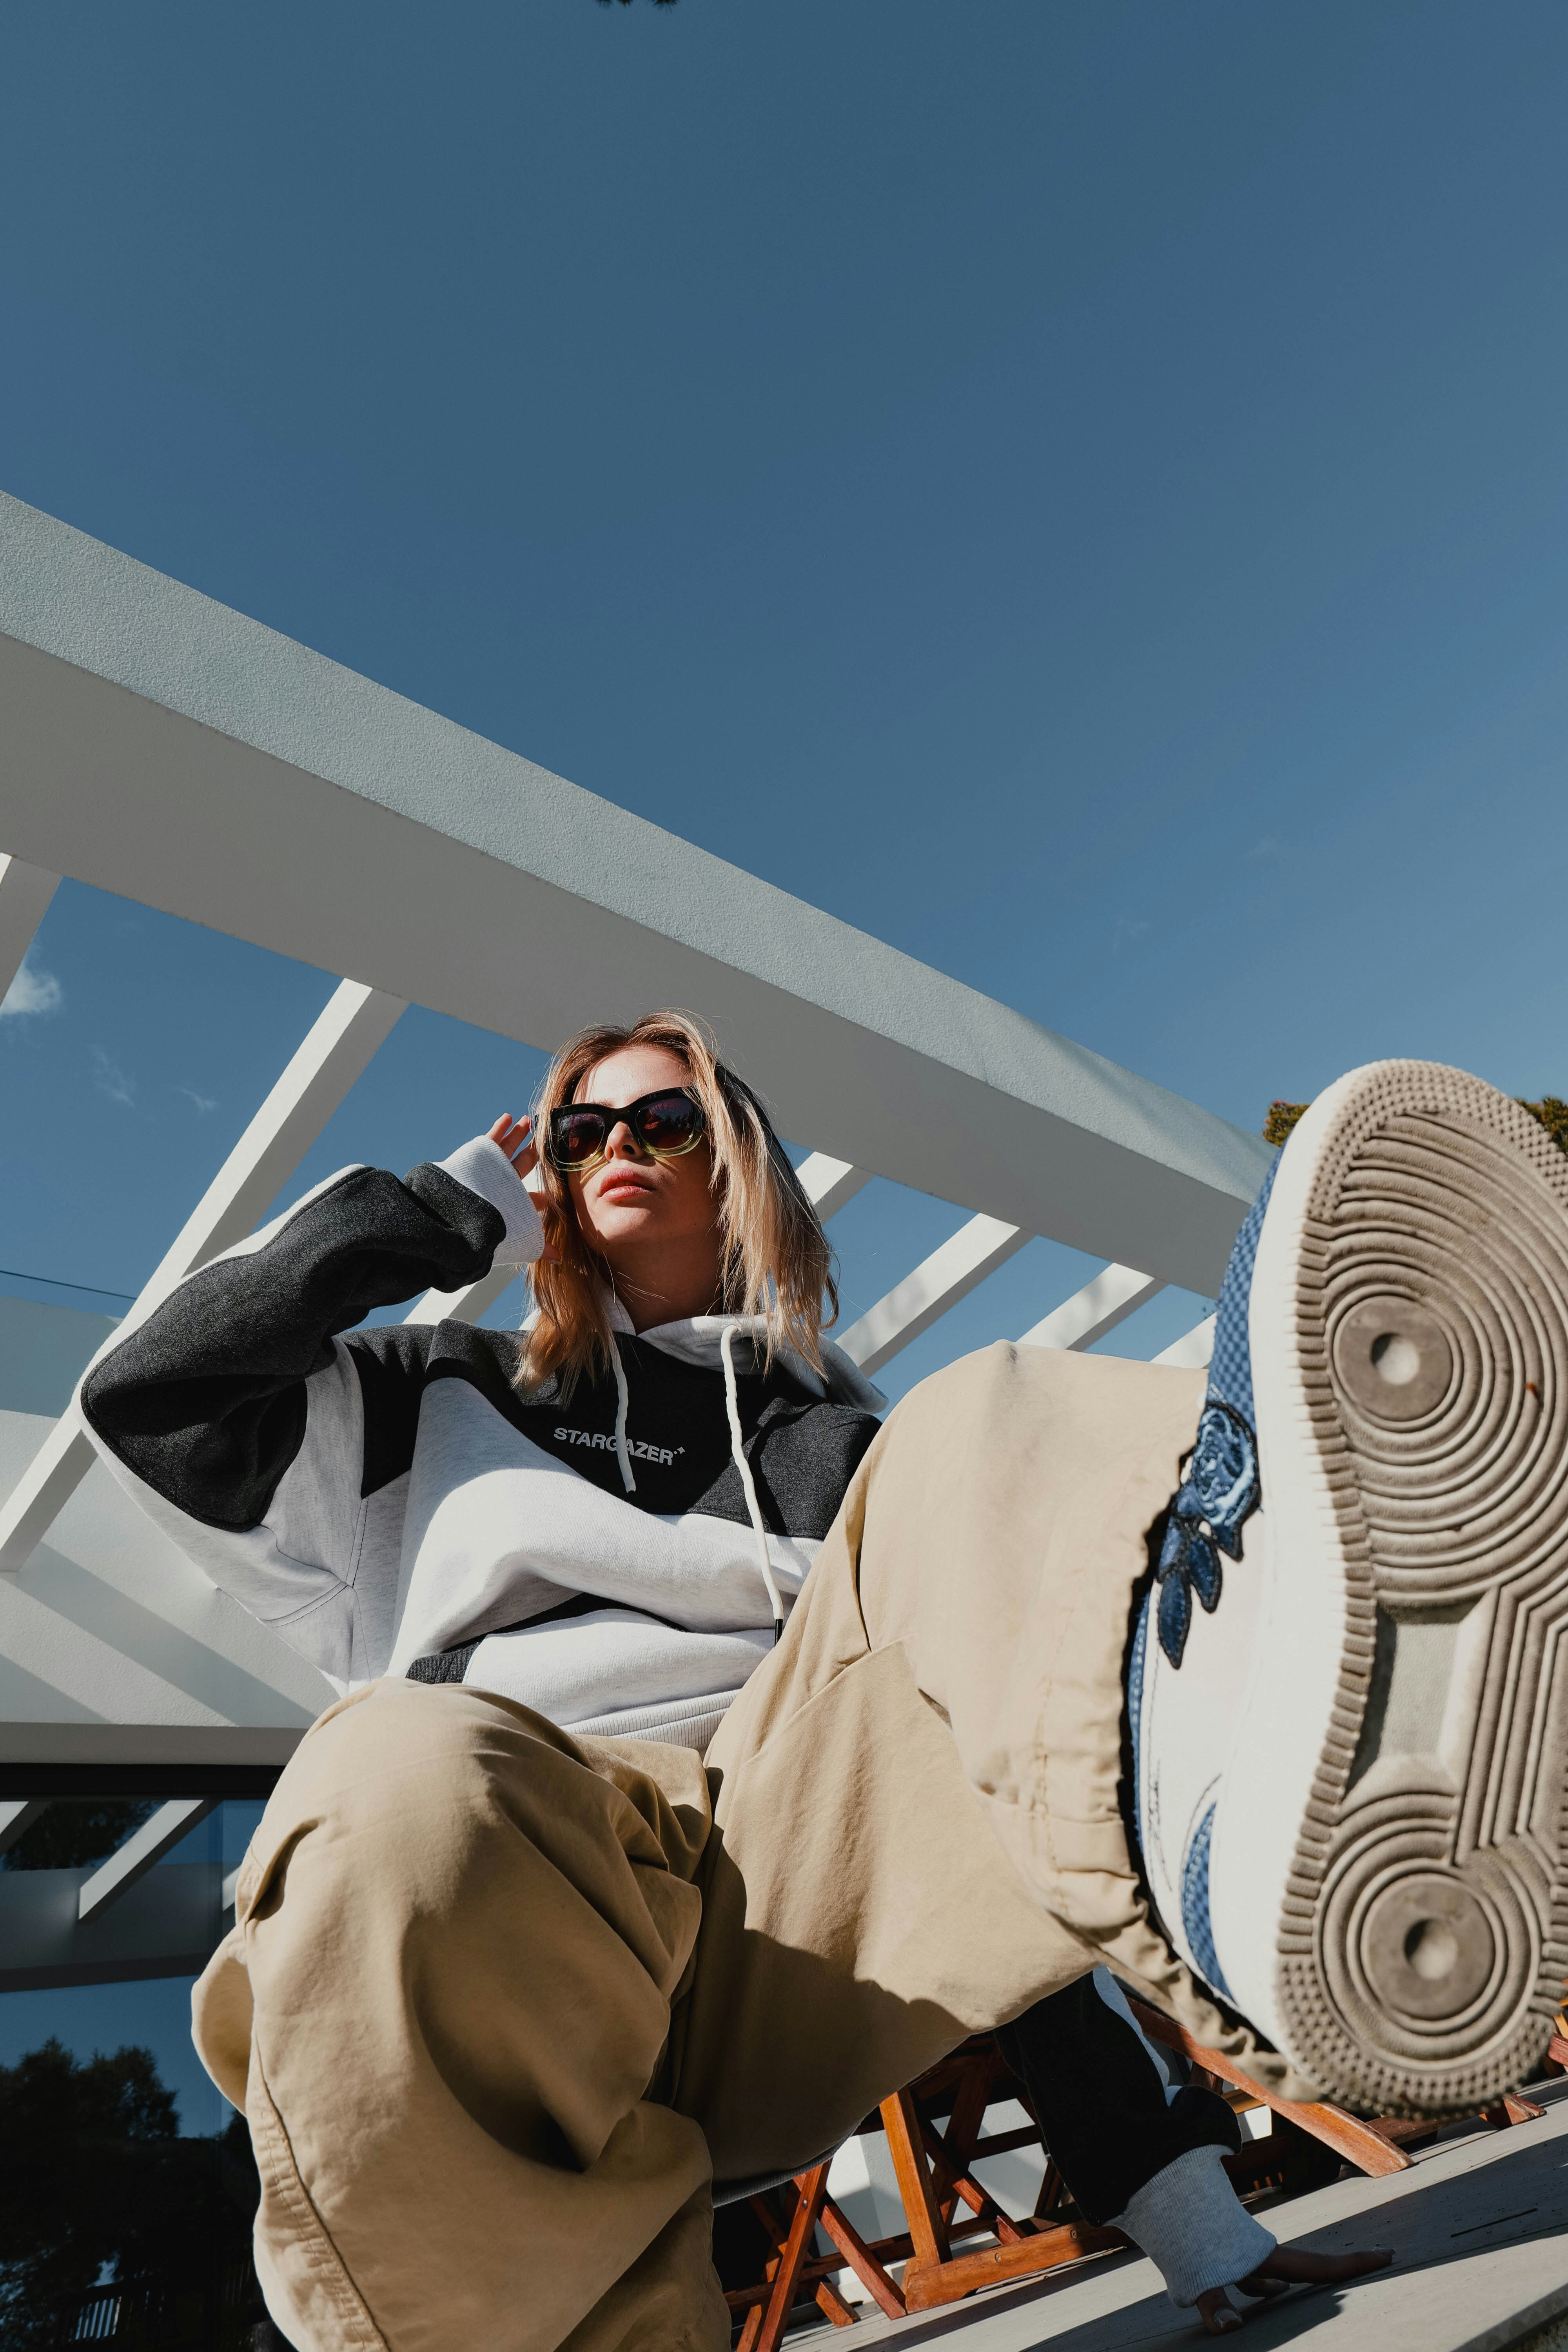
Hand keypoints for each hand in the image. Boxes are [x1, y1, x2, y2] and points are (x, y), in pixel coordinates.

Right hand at [489, 1115, 561, 1262]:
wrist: (464, 1216)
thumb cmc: (493, 1229)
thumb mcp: (522, 1239)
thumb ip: (540, 1247)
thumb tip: (560, 1259)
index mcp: (512, 1205)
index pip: (530, 1199)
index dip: (541, 1195)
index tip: (550, 1192)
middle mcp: (503, 1185)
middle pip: (522, 1166)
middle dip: (532, 1154)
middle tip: (542, 1141)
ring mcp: (492, 1168)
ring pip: (509, 1148)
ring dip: (519, 1134)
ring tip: (528, 1121)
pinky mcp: (480, 1154)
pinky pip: (493, 1137)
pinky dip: (501, 1127)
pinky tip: (508, 1116)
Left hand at [1197, 2243, 1393, 2331]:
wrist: (1161, 2199)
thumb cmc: (1184, 2239)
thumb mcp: (1200, 2274)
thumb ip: (1215, 2304)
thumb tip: (1229, 2329)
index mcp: (1268, 2259)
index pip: (1319, 2265)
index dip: (1353, 2264)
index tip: (1386, 2255)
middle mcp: (1262, 2255)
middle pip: (1310, 2266)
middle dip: (1338, 2270)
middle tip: (1370, 2261)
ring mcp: (1246, 2255)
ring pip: (1277, 2274)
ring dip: (1292, 2283)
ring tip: (1310, 2291)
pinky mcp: (1226, 2258)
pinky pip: (1251, 2279)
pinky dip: (1258, 2290)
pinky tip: (1253, 2305)